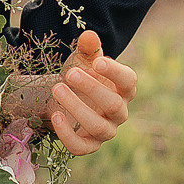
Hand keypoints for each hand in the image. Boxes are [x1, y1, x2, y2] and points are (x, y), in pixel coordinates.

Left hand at [48, 30, 136, 155]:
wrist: (64, 97)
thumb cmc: (80, 76)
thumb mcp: (82, 60)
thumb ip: (88, 48)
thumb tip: (89, 36)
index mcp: (123, 89)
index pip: (129, 81)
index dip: (115, 73)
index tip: (98, 62)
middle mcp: (119, 112)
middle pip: (114, 105)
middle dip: (92, 89)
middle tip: (70, 73)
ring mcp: (105, 131)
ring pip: (98, 127)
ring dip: (77, 108)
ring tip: (57, 89)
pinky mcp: (88, 145)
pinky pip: (81, 147)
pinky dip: (67, 134)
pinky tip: (54, 116)